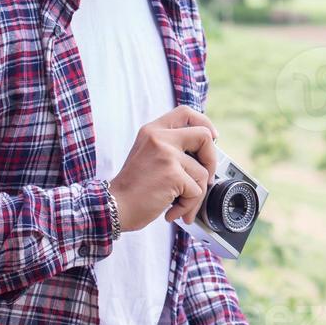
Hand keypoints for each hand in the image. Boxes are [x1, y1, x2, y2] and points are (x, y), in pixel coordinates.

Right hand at [107, 107, 220, 230]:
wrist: (113, 207)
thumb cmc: (132, 188)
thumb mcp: (147, 155)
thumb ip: (169, 147)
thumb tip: (203, 154)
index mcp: (153, 130)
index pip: (185, 113)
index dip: (204, 123)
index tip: (212, 138)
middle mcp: (159, 138)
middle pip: (204, 136)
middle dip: (211, 160)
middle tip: (206, 179)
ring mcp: (167, 154)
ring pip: (203, 172)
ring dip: (195, 195)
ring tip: (179, 204)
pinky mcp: (172, 174)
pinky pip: (196, 191)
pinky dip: (188, 206)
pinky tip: (172, 212)